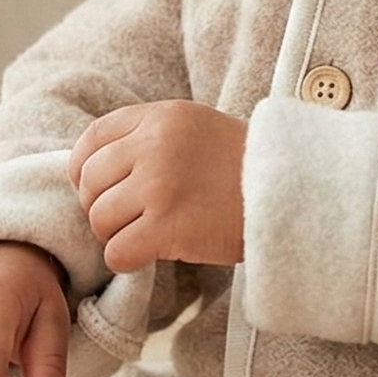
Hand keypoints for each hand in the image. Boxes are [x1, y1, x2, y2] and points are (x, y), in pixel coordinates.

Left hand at [71, 100, 246, 272]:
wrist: (293, 193)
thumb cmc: (245, 167)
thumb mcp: (196, 127)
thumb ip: (150, 136)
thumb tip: (93, 168)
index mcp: (161, 117)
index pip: (92, 140)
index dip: (84, 170)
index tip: (96, 188)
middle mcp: (155, 146)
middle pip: (91, 183)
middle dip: (102, 206)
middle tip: (129, 219)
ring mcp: (159, 186)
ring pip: (99, 220)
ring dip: (117, 234)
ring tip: (147, 235)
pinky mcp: (168, 228)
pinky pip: (116, 252)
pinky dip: (127, 259)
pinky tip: (150, 255)